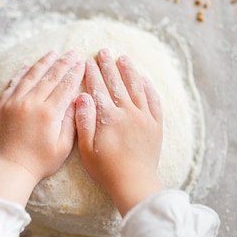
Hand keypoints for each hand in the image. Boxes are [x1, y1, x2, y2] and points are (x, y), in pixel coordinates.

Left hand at [0, 51, 84, 206]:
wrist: (10, 169)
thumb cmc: (39, 162)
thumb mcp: (63, 146)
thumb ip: (70, 121)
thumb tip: (77, 100)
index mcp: (48, 113)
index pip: (65, 86)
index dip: (74, 73)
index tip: (81, 63)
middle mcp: (30, 103)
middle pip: (49, 77)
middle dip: (62, 63)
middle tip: (72, 53)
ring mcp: (13, 103)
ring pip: (30, 76)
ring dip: (43, 63)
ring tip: (52, 54)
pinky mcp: (1, 106)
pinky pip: (13, 84)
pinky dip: (21, 74)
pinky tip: (28, 67)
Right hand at [75, 49, 163, 215]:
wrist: (134, 184)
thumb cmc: (106, 170)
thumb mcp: (86, 149)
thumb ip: (83, 121)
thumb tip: (81, 97)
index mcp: (108, 118)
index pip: (98, 89)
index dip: (92, 73)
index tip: (87, 61)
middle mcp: (127, 113)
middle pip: (117, 83)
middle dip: (109, 66)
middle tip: (103, 52)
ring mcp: (144, 118)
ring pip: (136, 87)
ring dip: (129, 71)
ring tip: (123, 58)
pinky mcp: (155, 125)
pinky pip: (153, 101)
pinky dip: (148, 88)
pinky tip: (144, 79)